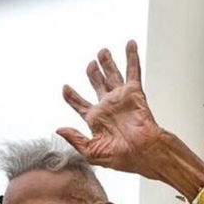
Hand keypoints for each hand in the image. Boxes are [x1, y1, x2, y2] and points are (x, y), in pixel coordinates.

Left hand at [58, 41, 203, 195]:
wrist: (145, 153)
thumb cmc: (124, 157)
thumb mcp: (91, 152)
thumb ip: (74, 139)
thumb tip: (59, 129)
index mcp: (97, 120)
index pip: (81, 104)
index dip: (72, 96)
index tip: (65, 88)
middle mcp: (108, 107)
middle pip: (98, 84)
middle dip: (93, 73)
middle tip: (91, 63)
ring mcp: (121, 98)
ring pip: (112, 75)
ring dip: (107, 62)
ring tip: (102, 52)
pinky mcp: (134, 93)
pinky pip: (132, 71)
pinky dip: (131, 57)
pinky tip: (130, 45)